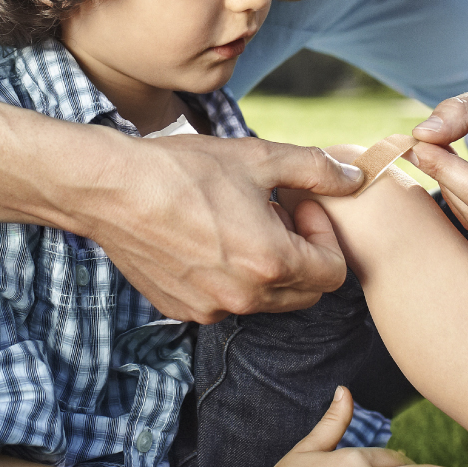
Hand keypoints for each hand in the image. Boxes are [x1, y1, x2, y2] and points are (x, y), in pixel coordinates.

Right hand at [83, 134, 359, 321]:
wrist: (111, 190)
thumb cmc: (182, 170)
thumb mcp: (257, 157)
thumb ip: (315, 169)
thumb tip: (356, 178)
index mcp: (272, 262)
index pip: (333, 273)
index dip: (324, 236)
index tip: (298, 206)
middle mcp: (244, 297)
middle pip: (304, 293)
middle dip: (301, 255)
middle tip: (272, 214)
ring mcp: (210, 308)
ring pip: (264, 300)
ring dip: (266, 268)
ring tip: (237, 223)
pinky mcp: (181, 309)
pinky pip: (225, 302)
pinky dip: (228, 278)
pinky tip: (204, 239)